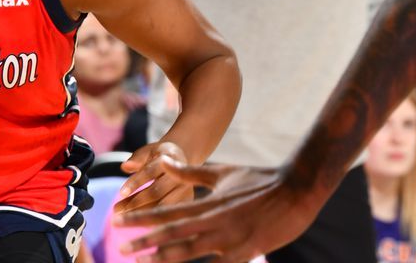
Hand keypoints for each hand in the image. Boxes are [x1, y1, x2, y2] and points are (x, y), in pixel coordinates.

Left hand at [112, 141, 193, 214]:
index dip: (135, 182)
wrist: (183, 159)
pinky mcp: (188, 201)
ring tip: (122, 217)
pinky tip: (137, 221)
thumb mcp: (149, 150)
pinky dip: (153, 218)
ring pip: (162, 206)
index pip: (149, 172)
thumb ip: (137, 158)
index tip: (120, 193)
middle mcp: (181, 175)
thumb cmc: (160, 154)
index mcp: (170, 158)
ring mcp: (186, 189)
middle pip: (156, 192)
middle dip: (135, 202)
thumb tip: (124, 167)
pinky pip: (169, 213)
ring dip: (141, 212)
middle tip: (116, 210)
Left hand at [112, 159, 320, 262]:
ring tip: (142, 262)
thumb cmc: (259, 179)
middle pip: (172, 234)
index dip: (141, 216)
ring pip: (189, 253)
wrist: (296, 189)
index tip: (119, 219)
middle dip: (145, 242)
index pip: (166, 211)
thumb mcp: (221, 173)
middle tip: (120, 247)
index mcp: (206, 203)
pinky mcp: (246, 253)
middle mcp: (213, 222)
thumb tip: (163, 161)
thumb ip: (189, 172)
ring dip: (164, 258)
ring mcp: (229, 240)